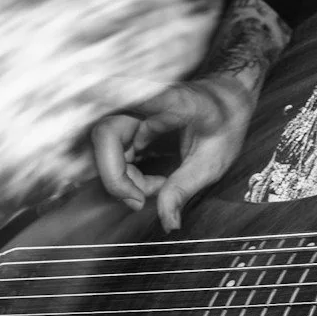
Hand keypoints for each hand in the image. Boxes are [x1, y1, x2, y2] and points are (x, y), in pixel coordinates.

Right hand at [89, 75, 256, 230]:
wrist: (227, 102)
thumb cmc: (224, 124)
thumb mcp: (212, 162)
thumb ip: (185, 189)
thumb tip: (168, 223)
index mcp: (172, 102)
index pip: (134, 96)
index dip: (108, 94)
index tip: (89, 92)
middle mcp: (144, 101)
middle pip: (105, 136)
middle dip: (117, 177)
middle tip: (141, 200)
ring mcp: (133, 111)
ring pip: (106, 147)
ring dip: (124, 178)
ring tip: (158, 189)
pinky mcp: (129, 123)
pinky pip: (114, 152)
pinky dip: (128, 175)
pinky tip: (153, 183)